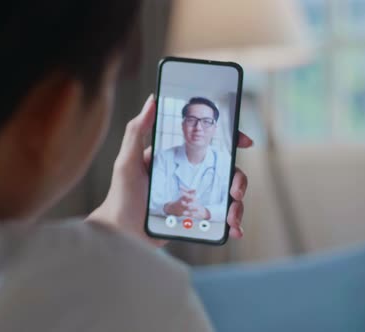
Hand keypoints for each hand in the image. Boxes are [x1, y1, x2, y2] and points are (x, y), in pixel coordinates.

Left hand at [88, 95, 252, 245]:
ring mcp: (194, 198)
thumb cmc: (121, 196)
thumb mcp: (127, 161)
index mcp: (177, 159)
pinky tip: (233, 230)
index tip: (243, 142)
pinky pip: (219, 219)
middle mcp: (189, 176)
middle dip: (238, 179)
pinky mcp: (195, 219)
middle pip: (224, 171)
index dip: (230, 141)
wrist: (121, 233)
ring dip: (238, 205)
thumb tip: (152, 99)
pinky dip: (231, 224)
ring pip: (226, 196)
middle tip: (235, 190)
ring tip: (232, 217)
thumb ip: (137, 130)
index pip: (208, 145)